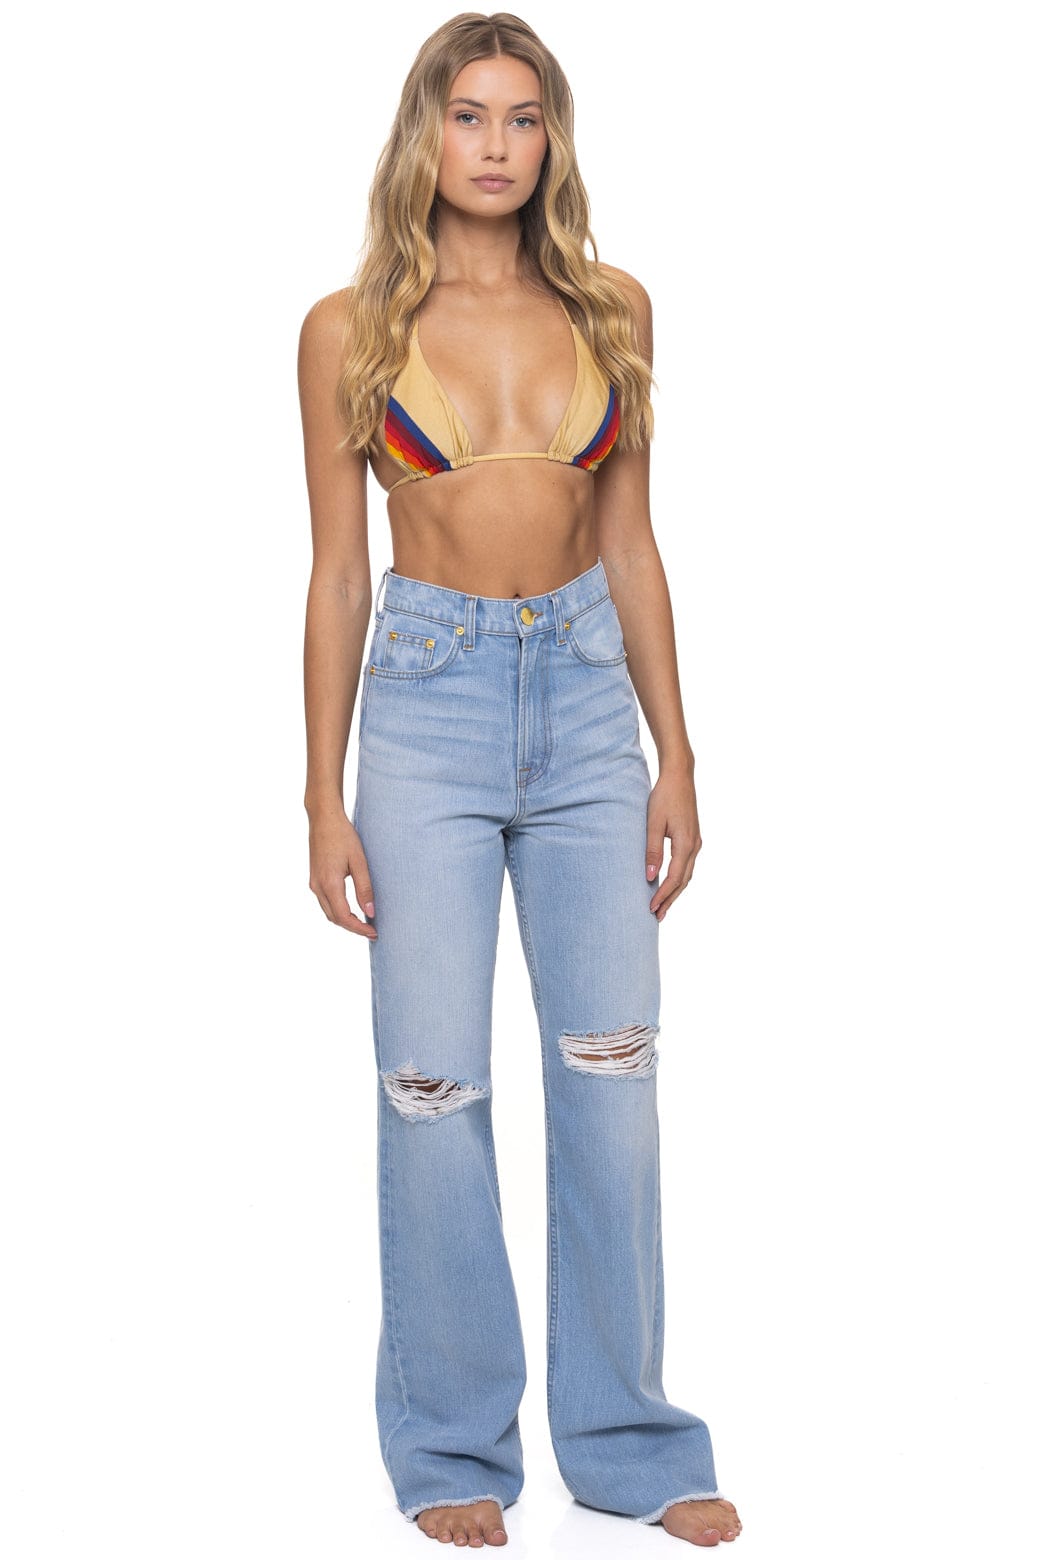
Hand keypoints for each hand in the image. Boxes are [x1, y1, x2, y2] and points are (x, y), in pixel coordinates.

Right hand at [308, 809, 377, 938]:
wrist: (323, 819)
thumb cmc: (343, 836)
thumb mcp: (359, 861)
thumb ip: (365, 888)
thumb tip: (370, 912)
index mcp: (329, 883)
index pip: (343, 917)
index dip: (359, 928)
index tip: (374, 932)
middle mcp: (318, 886)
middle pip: (334, 918)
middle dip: (353, 928)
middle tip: (372, 930)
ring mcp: (314, 883)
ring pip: (328, 912)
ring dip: (345, 920)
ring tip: (364, 922)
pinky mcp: (314, 878)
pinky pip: (325, 902)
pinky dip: (338, 910)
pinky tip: (352, 908)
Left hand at [645, 767, 701, 920]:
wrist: (679, 776)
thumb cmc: (664, 797)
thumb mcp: (653, 823)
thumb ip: (652, 851)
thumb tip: (650, 877)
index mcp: (686, 844)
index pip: (674, 878)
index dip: (663, 895)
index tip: (651, 908)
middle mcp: (695, 846)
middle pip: (684, 881)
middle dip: (670, 900)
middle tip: (657, 916)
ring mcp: (696, 842)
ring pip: (687, 875)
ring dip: (675, 891)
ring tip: (662, 906)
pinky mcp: (693, 838)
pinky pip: (687, 865)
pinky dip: (679, 879)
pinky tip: (670, 884)